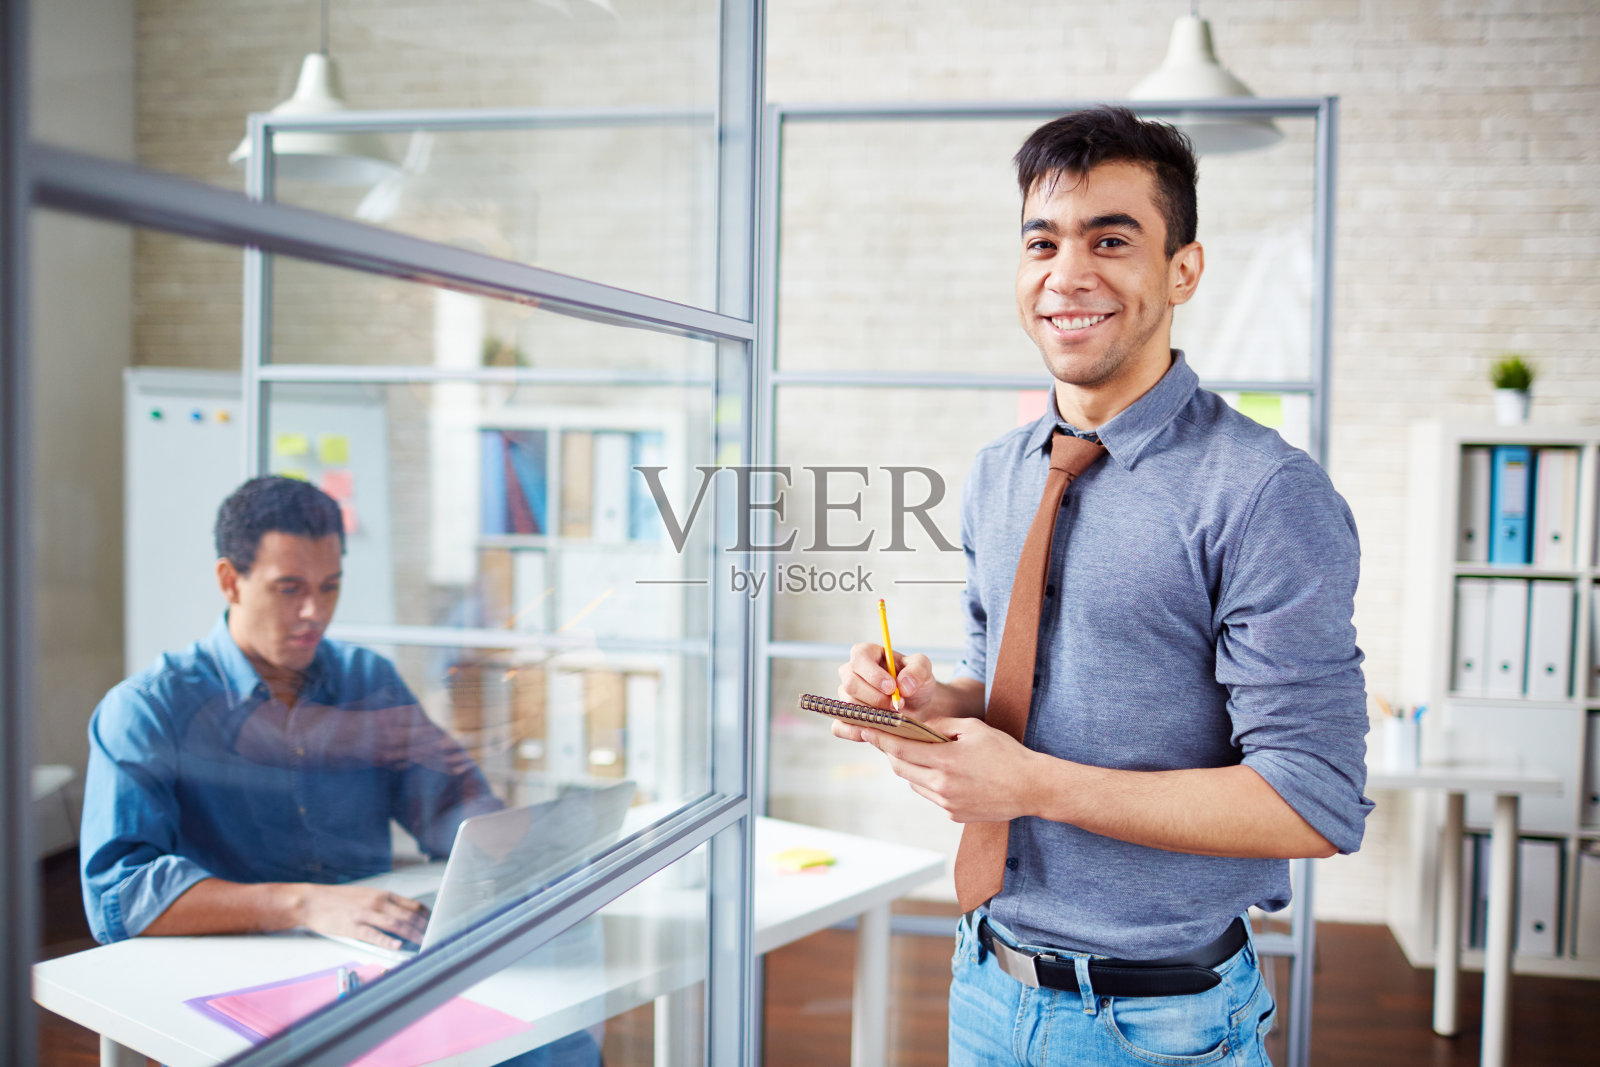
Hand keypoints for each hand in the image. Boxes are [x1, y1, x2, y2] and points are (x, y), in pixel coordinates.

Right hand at [298, 884, 429, 950]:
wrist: (312, 901)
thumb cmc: (339, 899)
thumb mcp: (366, 895)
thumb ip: (385, 904)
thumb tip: (404, 917)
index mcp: (382, 895)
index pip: (412, 905)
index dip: (427, 916)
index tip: (436, 924)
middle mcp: (377, 902)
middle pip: (408, 916)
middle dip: (424, 928)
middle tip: (435, 937)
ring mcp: (365, 914)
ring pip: (395, 924)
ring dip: (412, 935)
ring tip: (424, 943)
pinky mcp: (353, 927)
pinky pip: (373, 934)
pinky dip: (387, 940)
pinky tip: (397, 946)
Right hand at [832, 642, 937, 741]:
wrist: (916, 704)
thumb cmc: (914, 681)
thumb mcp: (923, 669)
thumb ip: (917, 671)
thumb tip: (903, 684)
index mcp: (866, 654)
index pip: (859, 658)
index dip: (873, 675)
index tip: (892, 688)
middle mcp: (850, 672)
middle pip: (850, 684)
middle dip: (875, 698)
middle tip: (896, 705)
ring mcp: (845, 695)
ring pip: (848, 705)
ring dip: (872, 714)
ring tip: (892, 716)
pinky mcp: (845, 717)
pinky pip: (839, 726)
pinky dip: (854, 731)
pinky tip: (874, 731)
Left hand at [865, 716, 1042, 822]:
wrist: (1032, 787)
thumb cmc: (1006, 754)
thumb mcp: (974, 728)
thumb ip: (942, 726)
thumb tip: (919, 726)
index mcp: (946, 761)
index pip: (901, 749)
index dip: (880, 739)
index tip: (865, 729)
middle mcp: (942, 786)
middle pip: (902, 769)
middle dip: (892, 753)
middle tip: (889, 739)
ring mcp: (947, 804)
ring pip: (915, 784)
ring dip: (912, 769)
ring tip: (923, 754)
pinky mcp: (954, 815)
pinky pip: (931, 796)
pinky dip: (929, 782)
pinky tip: (946, 773)